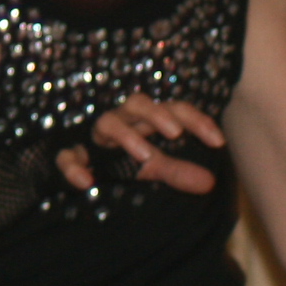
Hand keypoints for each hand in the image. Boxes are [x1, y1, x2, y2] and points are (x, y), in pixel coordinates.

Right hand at [67, 95, 223, 194]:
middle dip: (157, 115)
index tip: (218, 142)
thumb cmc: (126, 165)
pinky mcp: (72, 156)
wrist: (86, 175)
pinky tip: (86, 182)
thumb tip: (209, 182)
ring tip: (146, 158)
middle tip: (176, 134)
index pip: (174, 109)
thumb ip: (178, 171)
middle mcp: (122, 121)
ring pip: (107, 122)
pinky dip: (74, 167)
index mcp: (146, 120)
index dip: (196, 121)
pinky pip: (67, 156)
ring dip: (127, 136)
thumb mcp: (156, 168)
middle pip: (138, 103)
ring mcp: (95, 137)